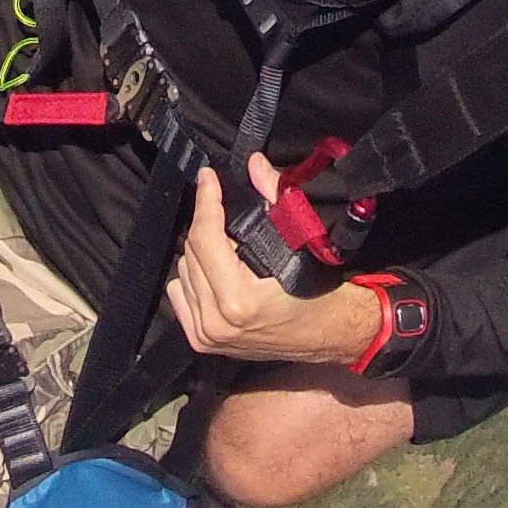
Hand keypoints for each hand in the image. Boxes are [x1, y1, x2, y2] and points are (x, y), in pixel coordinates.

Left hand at [168, 157, 379, 364]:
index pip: (205, 237)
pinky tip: (215, 271)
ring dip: (200, 251)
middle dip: (206, 224)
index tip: (208, 178)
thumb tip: (254, 165)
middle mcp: (217, 321)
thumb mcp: (301, 241)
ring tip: (226, 246)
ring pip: (183, 272)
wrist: (328, 333)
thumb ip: (275, 197)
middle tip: (225, 212)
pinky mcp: (203, 342)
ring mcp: (207, 335)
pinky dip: (193, 277)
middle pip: (191, 252)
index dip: (206, 200)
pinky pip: (179, 295)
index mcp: (238, 300)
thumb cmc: (319, 292)